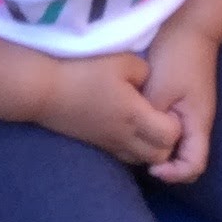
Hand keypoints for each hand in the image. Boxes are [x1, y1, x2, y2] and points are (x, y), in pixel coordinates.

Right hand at [39, 53, 184, 165]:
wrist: (45, 91)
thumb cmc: (83, 72)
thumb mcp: (120, 61)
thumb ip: (145, 72)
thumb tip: (151, 82)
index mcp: (135, 116)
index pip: (171, 135)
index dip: (176, 122)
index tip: (168, 104)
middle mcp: (126, 137)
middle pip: (161, 155)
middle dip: (168, 140)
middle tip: (162, 116)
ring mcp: (110, 145)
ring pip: (144, 160)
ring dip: (152, 147)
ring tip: (148, 124)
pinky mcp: (98, 145)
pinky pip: (126, 157)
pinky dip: (135, 149)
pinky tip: (129, 128)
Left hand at [140, 26, 219, 184]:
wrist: (189, 27)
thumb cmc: (176, 58)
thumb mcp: (159, 90)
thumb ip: (152, 118)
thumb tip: (142, 139)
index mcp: (198, 123)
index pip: (194, 165)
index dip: (174, 174)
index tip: (151, 167)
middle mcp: (199, 122)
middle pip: (187, 158)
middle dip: (167, 164)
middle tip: (140, 156)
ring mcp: (192, 111)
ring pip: (180, 143)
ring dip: (162, 147)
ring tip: (138, 141)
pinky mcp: (183, 101)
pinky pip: (174, 127)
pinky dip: (160, 131)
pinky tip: (142, 123)